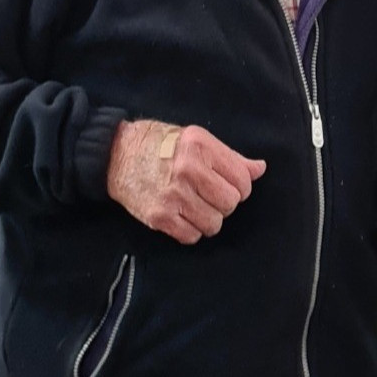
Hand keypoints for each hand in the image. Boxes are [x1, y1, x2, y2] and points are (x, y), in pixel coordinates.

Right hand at [106, 120, 265, 243]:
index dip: (240, 186)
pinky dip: (191, 230)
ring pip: (214, 223)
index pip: (243, 180)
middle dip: (224, 202)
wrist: (116, 154)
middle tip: (209, 195)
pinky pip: (191, 236)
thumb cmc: (161, 144)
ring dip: (209, 218)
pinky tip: (183, 215)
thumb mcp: (198, 140)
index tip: (227, 184)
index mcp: (201, 147)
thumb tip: (260, 169)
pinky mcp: (159, 216)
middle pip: (231, 203)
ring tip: (196, 205)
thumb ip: (231, 157)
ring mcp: (172, 195)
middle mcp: (188, 170)